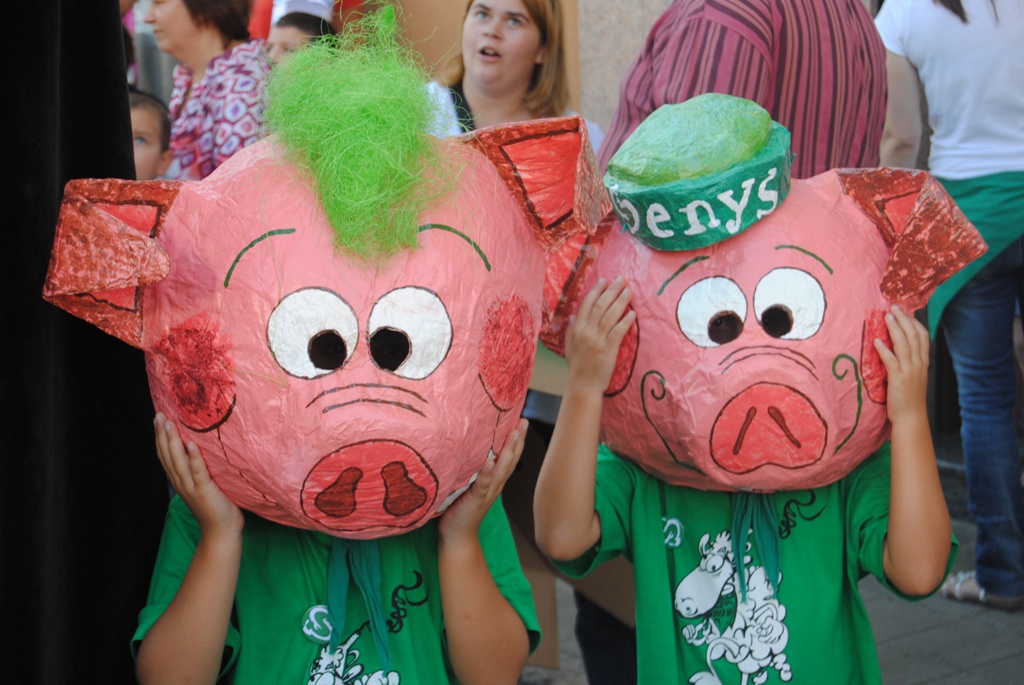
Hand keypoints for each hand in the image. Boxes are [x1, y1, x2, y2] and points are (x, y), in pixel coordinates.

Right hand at [154, 413, 242, 537]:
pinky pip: (198, 472)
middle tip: (159, 415)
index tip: (159, 419)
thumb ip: (197, 470)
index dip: (160, 437)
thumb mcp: (202, 485)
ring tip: (170, 423)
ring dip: (173, 441)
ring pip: (178, 461)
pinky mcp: (205, 491)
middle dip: (162, 434)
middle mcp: (181, 482)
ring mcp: (191, 487)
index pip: (165, 456)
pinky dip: (194, 457)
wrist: (221, 532)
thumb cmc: (215, 507)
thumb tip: (199, 449)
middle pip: (167, 455)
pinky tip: (191, 444)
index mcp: (180, 481)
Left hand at [438, 419, 526, 542]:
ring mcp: (487, 493)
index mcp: (495, 480)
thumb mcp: (469, 484)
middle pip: (511, 460)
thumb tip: (467, 446)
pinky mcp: (475, 500)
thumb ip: (474, 470)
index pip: (509, 457)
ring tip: (514, 434)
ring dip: (508, 452)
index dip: (517, 440)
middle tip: (523, 422)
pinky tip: (490, 461)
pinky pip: (483, 485)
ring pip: (502, 469)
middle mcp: (495, 485)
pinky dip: (487, 473)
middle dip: (518, 440)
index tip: (521, 421)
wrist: (458, 536)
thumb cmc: (460, 508)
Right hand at [566, 277, 634, 394]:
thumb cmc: (578, 367)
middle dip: (611, 290)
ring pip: (609, 315)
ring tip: (628, 291)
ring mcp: (597, 340)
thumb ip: (570, 330)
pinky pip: (618, 332)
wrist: (583, 385)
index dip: (596, 291)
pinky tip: (632, 314)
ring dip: (620, 302)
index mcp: (577, 329)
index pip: (586, 305)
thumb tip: (572, 315)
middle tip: (620, 279)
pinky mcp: (608, 349)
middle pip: (600, 306)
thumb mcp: (569, 347)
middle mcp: (586, 332)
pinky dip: (625, 321)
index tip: (604, 280)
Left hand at [874, 305, 928, 423]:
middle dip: (903, 319)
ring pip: (904, 344)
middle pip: (913, 335)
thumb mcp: (913, 375)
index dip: (913, 321)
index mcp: (923, 362)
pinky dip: (884, 349)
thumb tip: (897, 346)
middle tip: (892, 307)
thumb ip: (909, 361)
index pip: (923, 336)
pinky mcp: (899, 378)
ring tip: (886, 316)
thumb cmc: (909, 397)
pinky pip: (891, 360)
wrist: (911, 417)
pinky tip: (876, 341)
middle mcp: (919, 363)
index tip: (903, 311)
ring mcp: (910, 370)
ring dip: (894, 328)